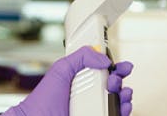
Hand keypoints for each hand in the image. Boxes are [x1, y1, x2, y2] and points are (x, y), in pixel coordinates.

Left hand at [2, 46, 133, 115]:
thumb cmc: (42, 101)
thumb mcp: (61, 69)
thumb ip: (81, 57)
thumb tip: (102, 58)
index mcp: (80, 80)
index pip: (103, 70)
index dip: (115, 66)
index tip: (120, 65)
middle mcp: (88, 95)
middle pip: (114, 85)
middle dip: (120, 79)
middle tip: (113, 79)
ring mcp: (93, 109)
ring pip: (118, 101)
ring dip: (124, 95)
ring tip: (118, 92)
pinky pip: (115, 114)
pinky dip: (123, 111)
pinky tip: (120, 107)